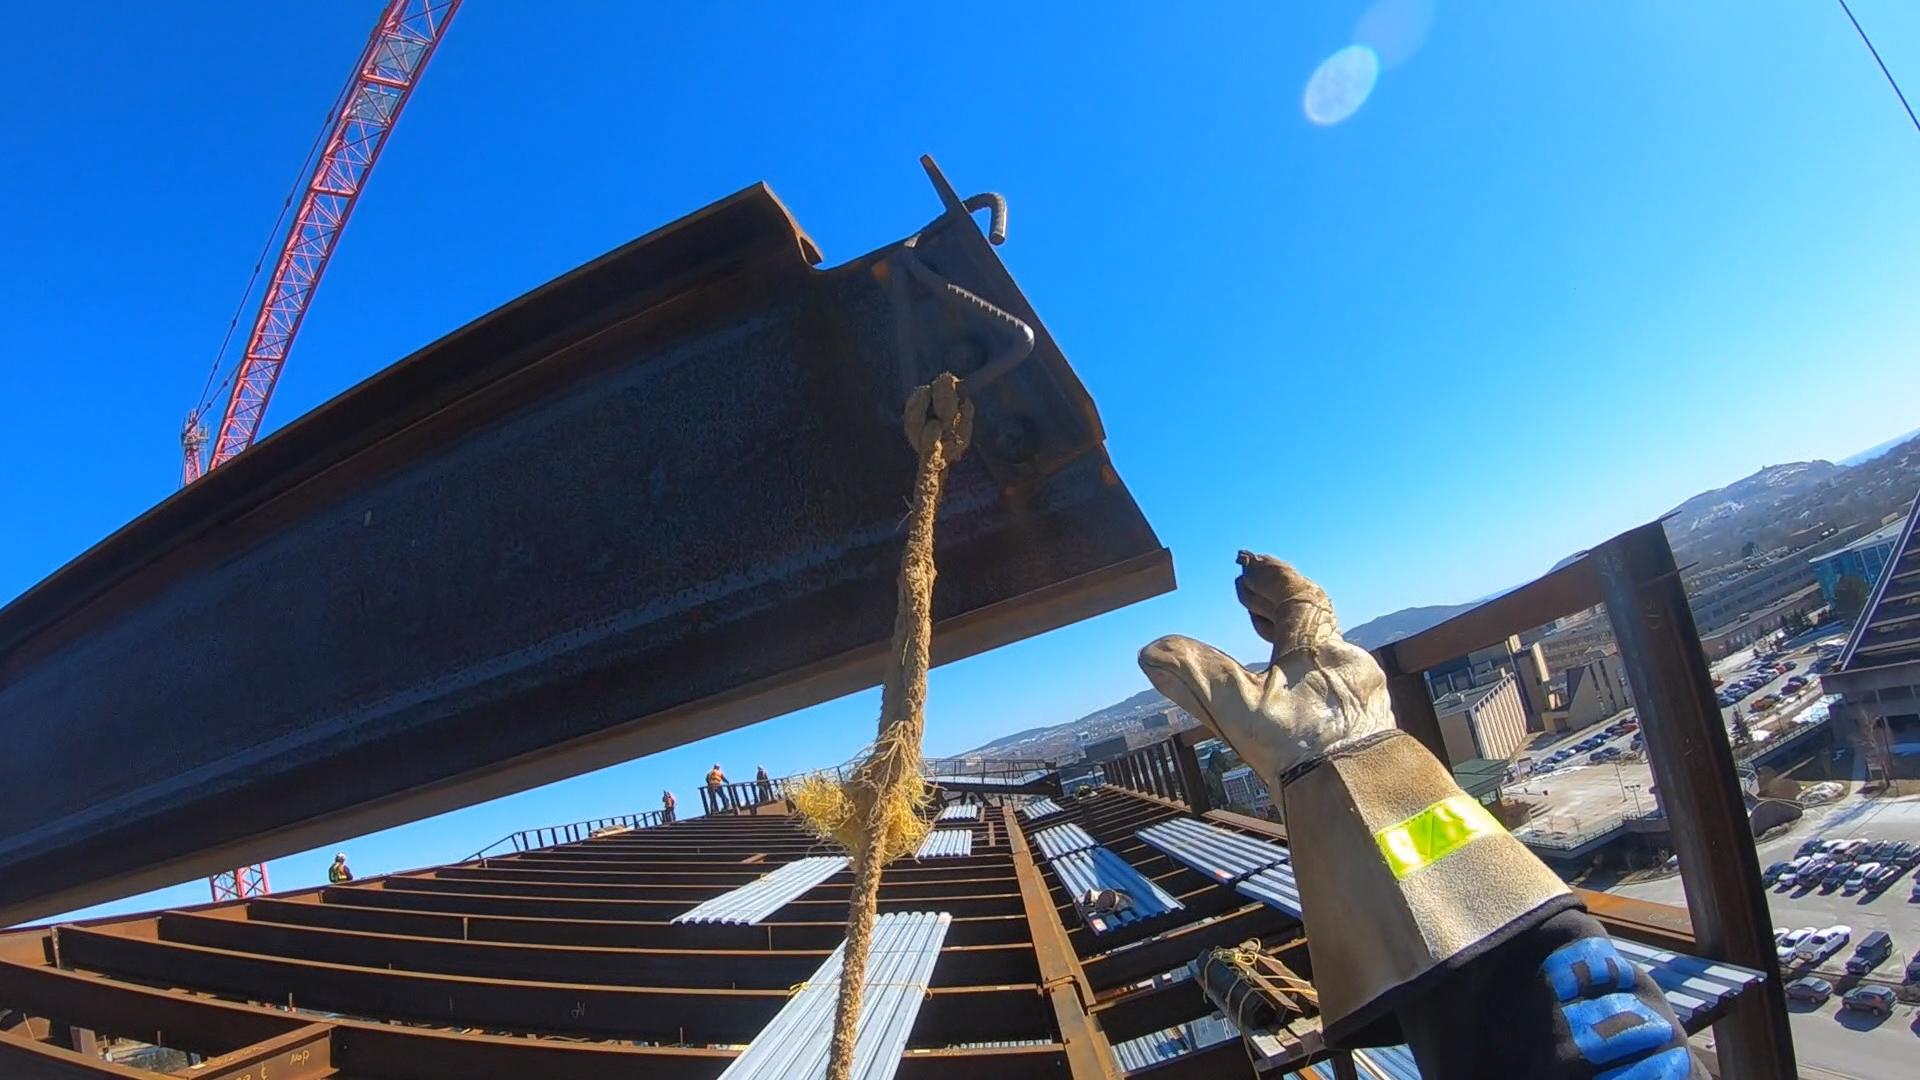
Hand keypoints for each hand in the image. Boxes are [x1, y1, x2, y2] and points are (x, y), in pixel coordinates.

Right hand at [1138, 552, 1394, 782]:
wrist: (1361, 801)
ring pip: (1324, 653)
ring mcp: (1363, 694)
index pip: (1296, 593)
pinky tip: (1292, 692)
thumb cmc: (1299, 752)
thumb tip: (1151, 652)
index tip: (1246, 567)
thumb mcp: (1235, 709)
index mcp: (1317, 646)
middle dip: (1275, 606)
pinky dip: (1309, 673)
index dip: (1269, 576)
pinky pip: (1335, 683)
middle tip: (1246, 598)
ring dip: (1292, 640)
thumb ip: (1193, 674)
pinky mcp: (1369, 724)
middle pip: (1312, 620)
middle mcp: (1347, 661)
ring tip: (1263, 637)